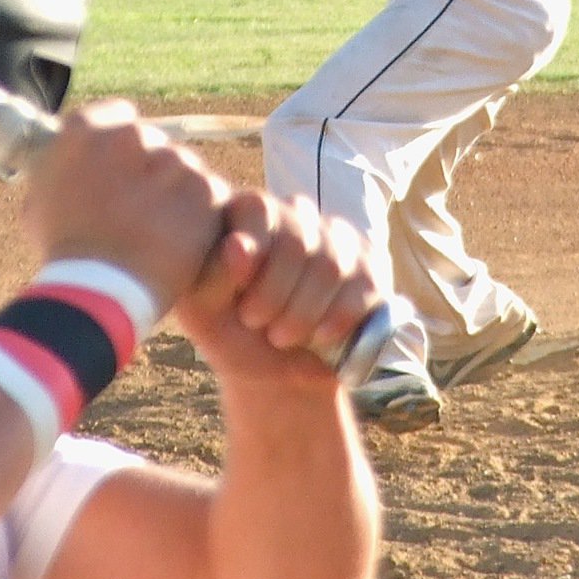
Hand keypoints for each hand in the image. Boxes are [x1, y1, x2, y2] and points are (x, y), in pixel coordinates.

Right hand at [20, 100, 229, 314]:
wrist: (98, 293)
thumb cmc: (63, 253)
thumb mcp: (40, 201)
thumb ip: (62, 169)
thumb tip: (72, 159)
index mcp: (87, 132)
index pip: (118, 116)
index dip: (122, 147)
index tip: (122, 170)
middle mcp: (131, 137)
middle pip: (153, 143)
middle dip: (150, 171)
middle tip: (138, 211)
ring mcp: (171, 161)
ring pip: (182, 168)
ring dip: (176, 193)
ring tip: (157, 232)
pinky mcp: (204, 190)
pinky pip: (209, 193)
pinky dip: (201, 215)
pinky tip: (179, 241)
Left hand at [176, 191, 379, 384]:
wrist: (276, 370)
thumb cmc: (231, 328)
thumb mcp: (208, 308)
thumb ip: (214, 274)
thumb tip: (237, 245)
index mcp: (251, 212)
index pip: (258, 208)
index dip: (251, 256)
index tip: (239, 302)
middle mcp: (297, 214)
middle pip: (296, 240)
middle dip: (273, 294)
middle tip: (254, 322)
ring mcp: (338, 237)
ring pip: (329, 266)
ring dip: (302, 313)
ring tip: (280, 336)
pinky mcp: (370, 265)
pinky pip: (362, 287)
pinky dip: (336, 321)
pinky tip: (318, 338)